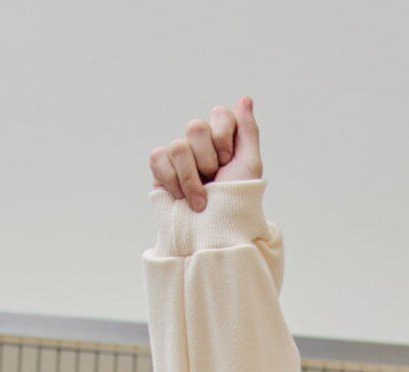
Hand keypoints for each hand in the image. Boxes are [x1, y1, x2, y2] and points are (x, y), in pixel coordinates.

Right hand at [148, 96, 262, 210]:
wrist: (214, 235)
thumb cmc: (236, 204)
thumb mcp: (250, 167)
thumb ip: (248, 131)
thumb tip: (245, 99)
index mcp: (223, 140)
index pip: (219, 114)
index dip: (223, 139)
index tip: (228, 162)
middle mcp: (200, 144)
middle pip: (195, 128)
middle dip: (207, 161)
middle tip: (214, 181)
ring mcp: (179, 156)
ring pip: (178, 147)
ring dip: (191, 179)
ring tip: (200, 201)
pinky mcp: (161, 170)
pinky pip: (158, 158)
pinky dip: (172, 181)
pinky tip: (181, 198)